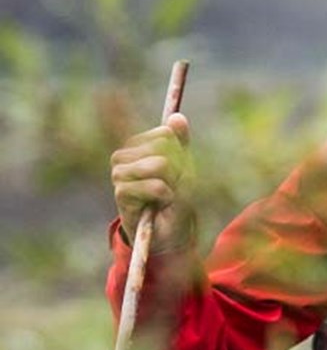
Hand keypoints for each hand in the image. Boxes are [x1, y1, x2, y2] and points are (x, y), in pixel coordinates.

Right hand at [110, 113, 195, 253]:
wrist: (169, 231)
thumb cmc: (176, 197)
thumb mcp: (184, 167)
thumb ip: (180, 143)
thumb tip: (177, 117)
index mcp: (136, 145)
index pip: (165, 134)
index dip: (180, 154)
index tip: (178, 170)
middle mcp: (122, 156)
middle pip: (164, 148)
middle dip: (178, 170)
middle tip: (172, 186)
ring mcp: (119, 173)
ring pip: (159, 164)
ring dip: (172, 184)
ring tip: (165, 195)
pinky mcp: (121, 192)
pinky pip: (156, 186)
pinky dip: (166, 196)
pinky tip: (159, 204)